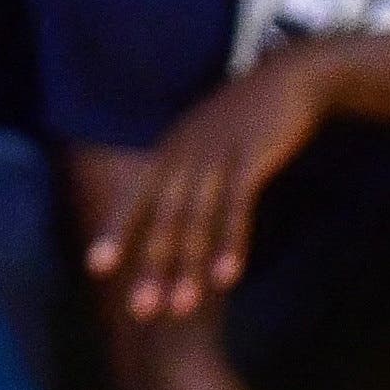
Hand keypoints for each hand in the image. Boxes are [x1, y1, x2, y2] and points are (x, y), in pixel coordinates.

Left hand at [87, 44, 332, 320]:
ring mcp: (215, 157)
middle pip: (161, 219)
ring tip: (181, 308)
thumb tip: (175, 202)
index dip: (115, 231)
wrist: (292, 79)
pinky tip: (226, 276)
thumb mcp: (210, 138)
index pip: (134, 197)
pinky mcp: (250, 160)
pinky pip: (236, 209)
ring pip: (195, 221)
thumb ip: (189, 167)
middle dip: (150, 267)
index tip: (96, 269)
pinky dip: (230, 243)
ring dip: (186, 268)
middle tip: (140, 310)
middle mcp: (184, 155)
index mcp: (170, 151)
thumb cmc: (252, 115)